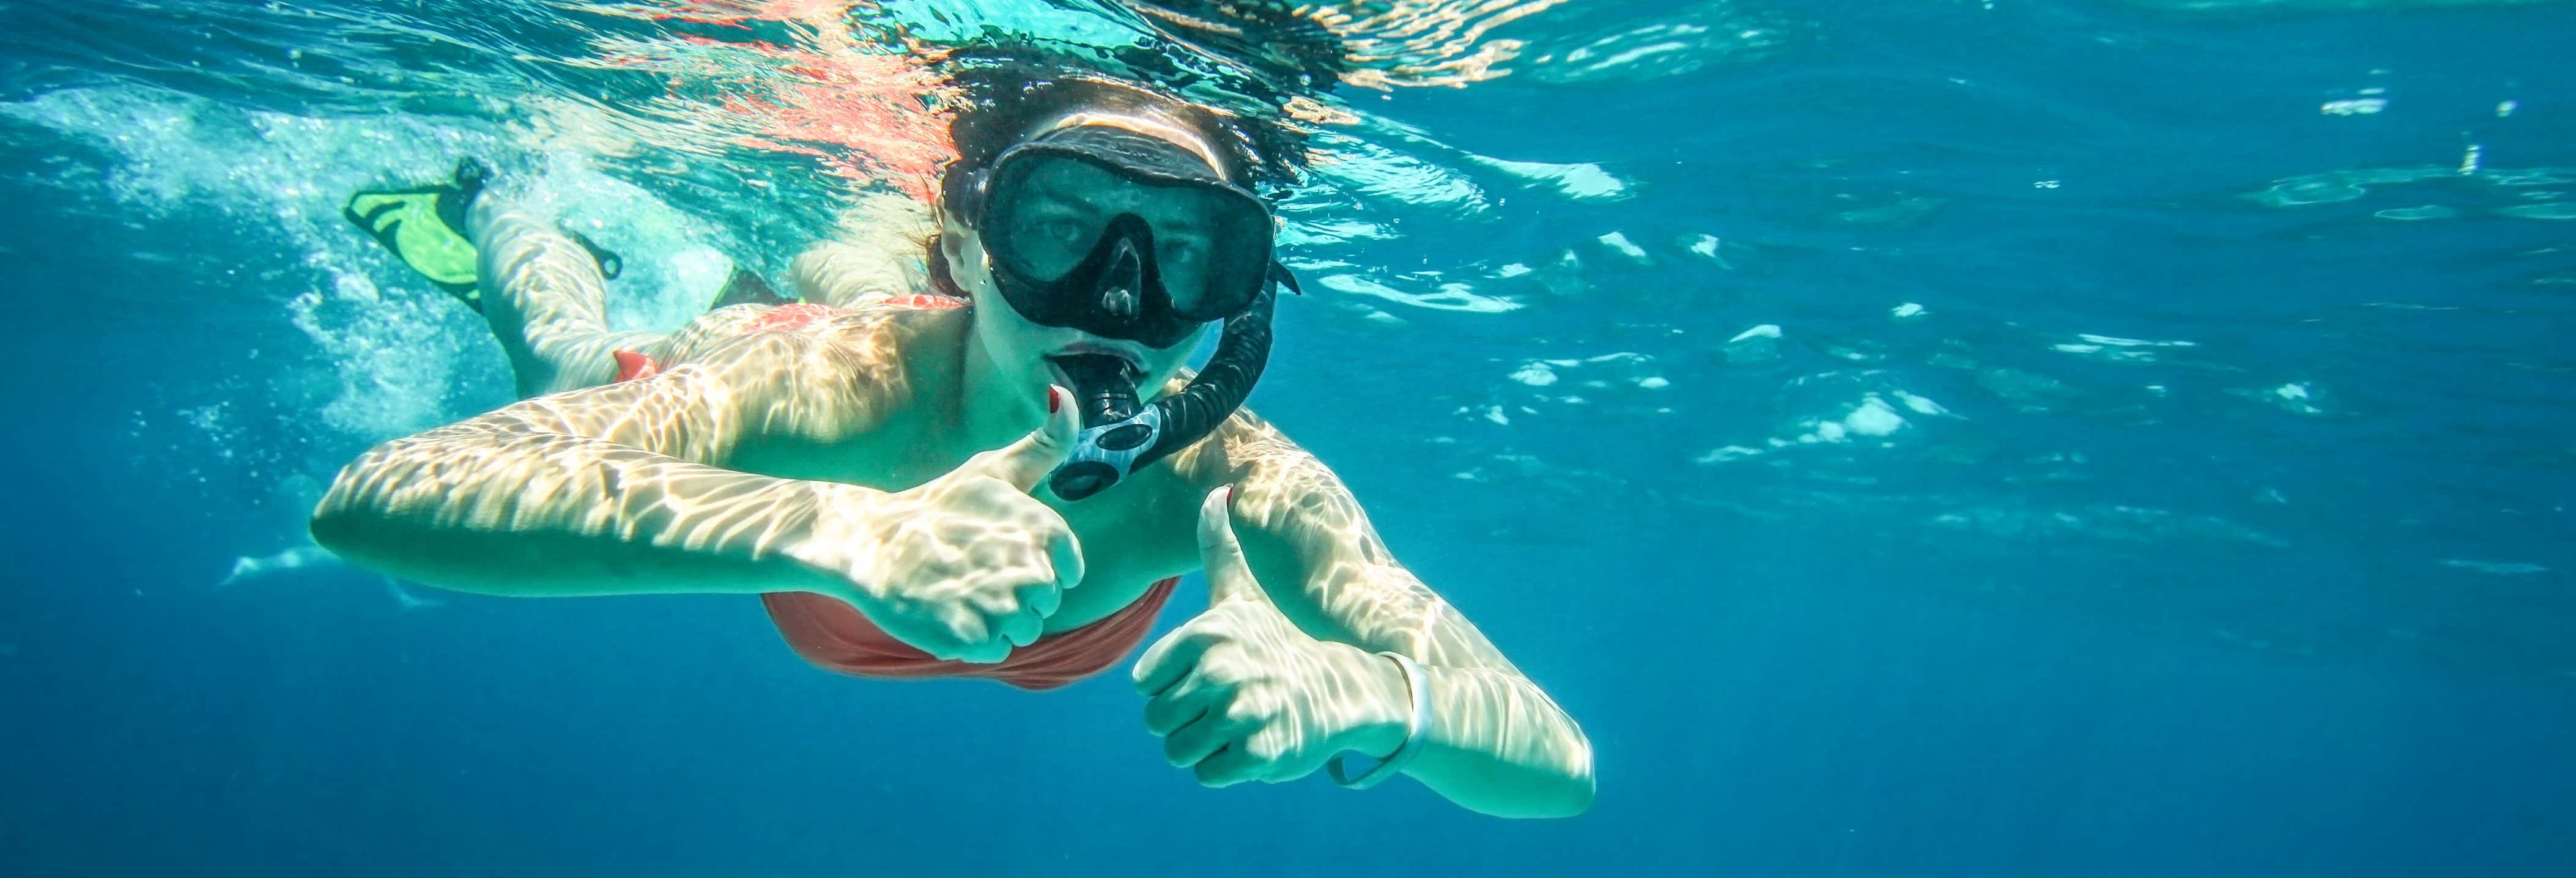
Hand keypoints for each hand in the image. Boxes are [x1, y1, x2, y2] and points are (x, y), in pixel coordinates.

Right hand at [789, 386, 1084, 662]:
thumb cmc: (938, 504)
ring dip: (995, 620)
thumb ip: (1044, 443)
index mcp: (1043, 530)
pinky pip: (996, 651)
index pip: (1069, 571)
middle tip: (971, 570)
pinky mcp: (970, 638)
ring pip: (1023, 631)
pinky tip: (948, 611)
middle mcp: (1029, 569)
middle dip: (1014, 595)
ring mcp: (1000, 606)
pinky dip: (974, 641)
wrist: (870, 539)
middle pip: (1045, 605)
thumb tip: (1067, 393)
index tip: (1002, 553)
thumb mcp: (994, 469)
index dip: (1038, 567)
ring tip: (959, 590)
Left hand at [1133, 487, 1412, 786]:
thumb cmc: (1277, 641)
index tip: (1209, 675)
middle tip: (1226, 704)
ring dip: (1204, 746)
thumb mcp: (1243, 594)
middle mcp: (1220, 670)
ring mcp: (1241, 714)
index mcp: (1205, 633)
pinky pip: (1208, 773)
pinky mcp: (1260, 754)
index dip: (1173, 685)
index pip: (1146, 683)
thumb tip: (1215, 490)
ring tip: (1238, 724)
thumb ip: (1218, 546)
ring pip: (1178, 752)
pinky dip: (1228, 767)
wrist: (1343, 690)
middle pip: (1157, 721)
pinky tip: (1256, 742)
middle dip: (1187, 720)